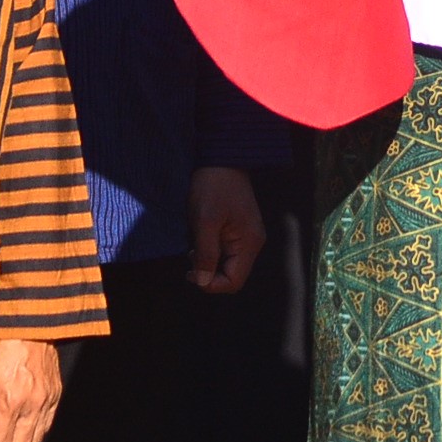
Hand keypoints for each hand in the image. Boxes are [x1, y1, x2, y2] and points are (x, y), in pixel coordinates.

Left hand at [0, 337, 62, 441]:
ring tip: (9, 425)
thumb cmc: (2, 349)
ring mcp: (47, 400)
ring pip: (36, 439)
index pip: (1, 441)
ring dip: (20, 438)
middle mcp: (32, 405)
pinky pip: (47, 423)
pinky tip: (23, 415)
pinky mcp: (56, 394)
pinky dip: (34, 426)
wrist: (28, 328)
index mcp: (11, 401)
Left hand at [187, 166, 265, 294]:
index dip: (211, 284)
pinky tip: (199, 238)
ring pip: (226, 263)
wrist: (222, 157)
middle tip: (189, 257)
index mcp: (248, 243)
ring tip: (192, 246)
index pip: (233, 282)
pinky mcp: (237, 228)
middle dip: (208, 272)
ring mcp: (246, 235)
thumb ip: (205, 254)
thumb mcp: (205, 221)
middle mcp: (252, 243)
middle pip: (231, 274)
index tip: (190, 272)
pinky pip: (224, 250)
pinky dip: (210, 250)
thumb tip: (202, 281)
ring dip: (207, 261)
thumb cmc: (213, 187)